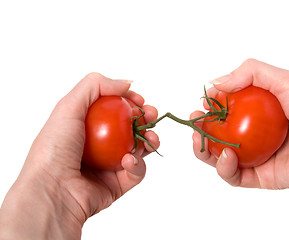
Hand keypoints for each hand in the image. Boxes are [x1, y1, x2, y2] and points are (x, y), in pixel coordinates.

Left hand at [0, 73, 158, 238]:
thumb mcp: (68, 107)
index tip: (139, 100)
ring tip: (151, 137)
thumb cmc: (54, 149)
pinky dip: (137, 164)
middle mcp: (98, 146)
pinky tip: (128, 159)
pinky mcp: (117, 184)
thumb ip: (95, 86)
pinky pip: (135, 172)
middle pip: (130, 128)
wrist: (52, 191)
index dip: (129, 102)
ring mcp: (108, 166)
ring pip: (139, 150)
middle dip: (145, 120)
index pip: (114, 109)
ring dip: (149, 141)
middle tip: (152, 116)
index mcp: (85, 127)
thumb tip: (127, 83)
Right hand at [192, 59, 288, 188]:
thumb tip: (215, 82)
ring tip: (199, 140)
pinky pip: (234, 176)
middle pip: (218, 135)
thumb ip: (249, 73)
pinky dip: (224, 168)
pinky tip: (225, 156)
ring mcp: (255, 157)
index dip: (210, 108)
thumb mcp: (283, 79)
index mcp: (257, 113)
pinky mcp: (260, 177)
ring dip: (204, 151)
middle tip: (194, 121)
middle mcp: (253, 136)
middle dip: (201, 130)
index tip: (203, 102)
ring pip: (220, 157)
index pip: (225, 111)